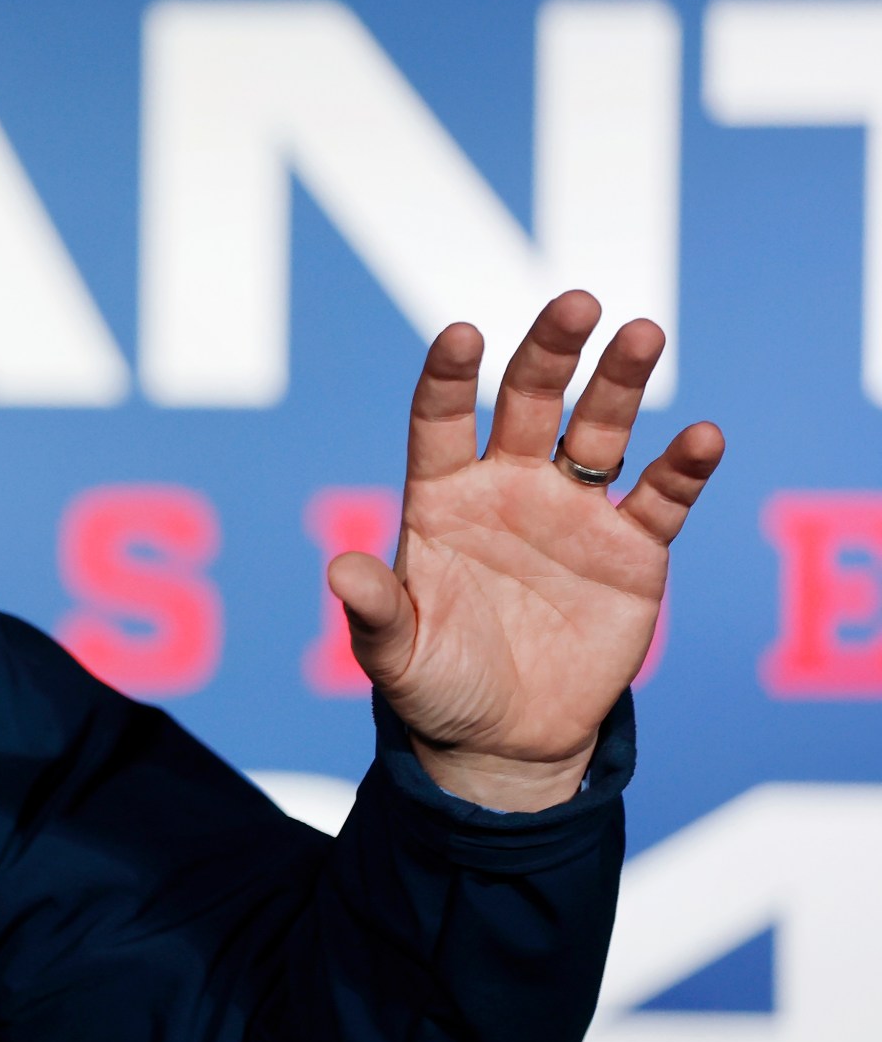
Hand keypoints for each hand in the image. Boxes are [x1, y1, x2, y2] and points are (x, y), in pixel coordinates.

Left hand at [329, 290, 724, 811]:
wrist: (505, 738)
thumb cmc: (437, 685)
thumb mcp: (395, 656)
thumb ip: (375, 611)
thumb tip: (339, 570)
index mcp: (442, 499)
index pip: (442, 421)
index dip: (451, 378)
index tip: (461, 334)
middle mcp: (509, 489)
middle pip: (531, 402)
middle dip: (550, 352)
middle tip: (575, 303)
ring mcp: (574, 513)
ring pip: (600, 430)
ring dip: (621, 382)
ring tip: (641, 334)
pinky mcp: (631, 549)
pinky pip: (661, 498)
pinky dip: (683, 467)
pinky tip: (701, 437)